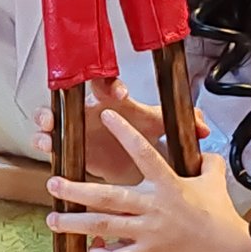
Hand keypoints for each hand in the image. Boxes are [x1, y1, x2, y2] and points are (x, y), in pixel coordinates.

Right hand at [35, 80, 206, 182]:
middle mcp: (94, 111)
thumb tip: (203, 127)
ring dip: (48, 124)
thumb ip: (185, 123)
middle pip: (70, 99)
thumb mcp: (165, 129)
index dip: (109, 85)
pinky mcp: (73, 149)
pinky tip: (47, 150)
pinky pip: (55, 145)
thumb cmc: (148, 139)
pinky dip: (48, 147)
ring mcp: (80, 130)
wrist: (140, 166)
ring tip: (46, 133)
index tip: (118, 94)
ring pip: (56, 120)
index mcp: (116, 102)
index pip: (108, 84)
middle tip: (58, 113)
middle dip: (62, 104)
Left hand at [48, 112, 250, 251]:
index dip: (123, 133)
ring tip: (52, 220)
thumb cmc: (222, 216)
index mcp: (169, 184)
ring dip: (75, 224)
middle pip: (108, 196)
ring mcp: (150, 232)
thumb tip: (204, 148)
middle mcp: (154, 206)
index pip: (143, 152)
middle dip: (76, 190)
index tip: (105, 115)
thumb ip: (207, 161)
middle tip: (52, 183)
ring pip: (104, 226)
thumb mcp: (215, 181)